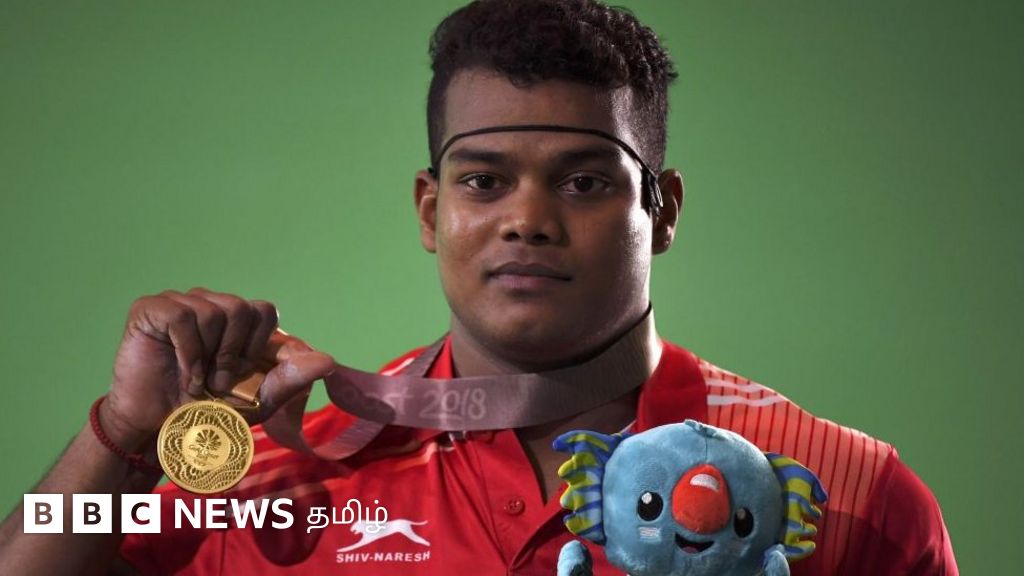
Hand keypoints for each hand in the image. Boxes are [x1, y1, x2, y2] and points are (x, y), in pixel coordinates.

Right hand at [102, 288, 334, 449]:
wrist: (160, 429)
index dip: (257, 345)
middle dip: (233, 353)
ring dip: (208, 357)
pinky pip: (183, 317)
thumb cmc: (208, 412)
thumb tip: (329, 361)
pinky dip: (187, 353)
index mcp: (237, 321)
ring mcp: (181, 303)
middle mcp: (210, 304)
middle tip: (217, 380)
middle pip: (242, 308)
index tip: (242, 372)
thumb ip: (292, 378)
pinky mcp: (152, 309)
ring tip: (196, 378)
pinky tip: (180, 372)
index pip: (265, 311)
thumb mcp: (259, 399)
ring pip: (214, 311)